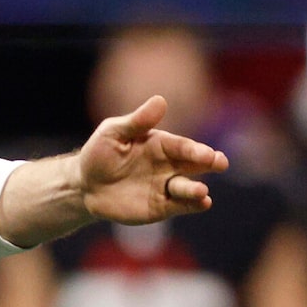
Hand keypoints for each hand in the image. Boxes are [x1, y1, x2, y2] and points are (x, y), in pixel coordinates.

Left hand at [73, 95, 228, 225]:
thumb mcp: (114, 133)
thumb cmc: (100, 153)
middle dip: (209, 162)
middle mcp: (169, 164)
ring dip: (197, 190)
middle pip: (194, 164)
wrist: (85, 185)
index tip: (207, 154)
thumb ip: (137, 121)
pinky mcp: (161, 206)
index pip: (182, 146)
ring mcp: (166, 186)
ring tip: (202, 191)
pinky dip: (192, 205)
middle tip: (220, 163)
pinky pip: (180, 205)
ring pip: (188, 187)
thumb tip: (160, 100)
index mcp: (161, 144)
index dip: (194, 149)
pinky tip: (203, 203)